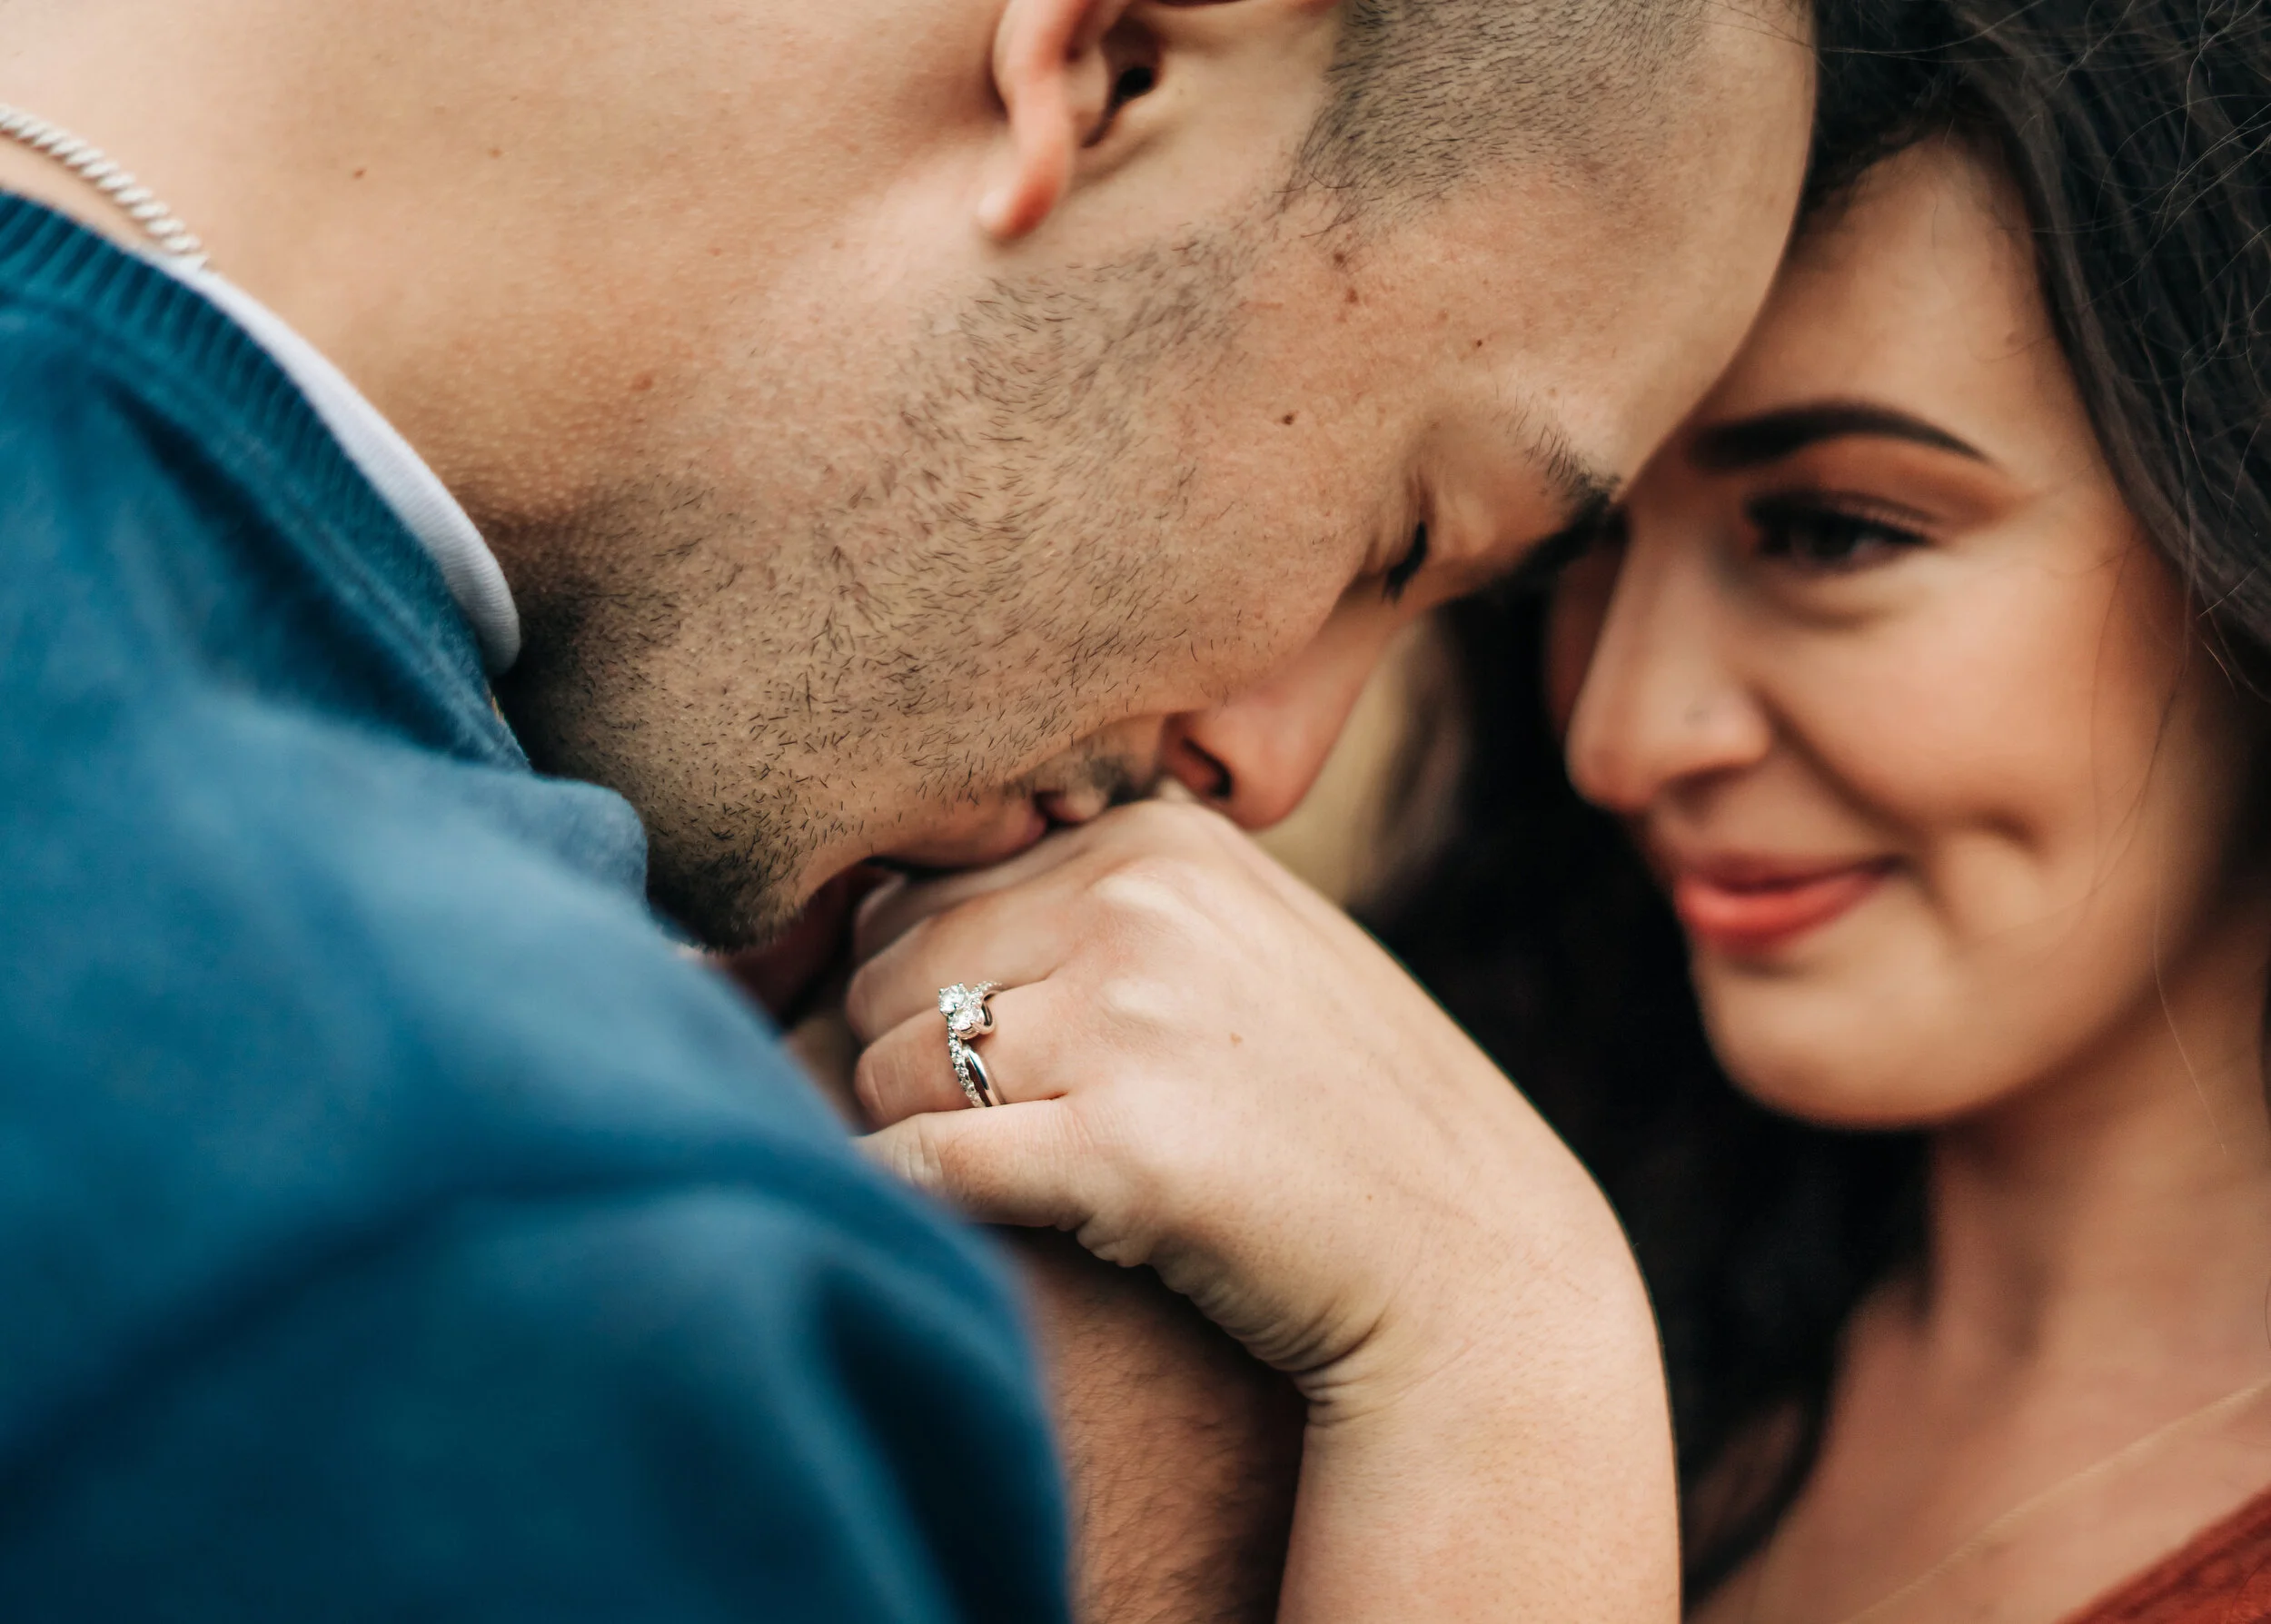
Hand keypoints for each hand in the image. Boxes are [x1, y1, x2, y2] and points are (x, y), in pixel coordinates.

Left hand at [848, 801, 1677, 1620]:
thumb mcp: (1236, 949)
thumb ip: (1096, 905)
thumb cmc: (1332, 1115)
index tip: (961, 1059)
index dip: (915, 986)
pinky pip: (918, 1162)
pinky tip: (923, 1230)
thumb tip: (884, 909)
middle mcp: (1139, 902)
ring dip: (905, 1136)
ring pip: (887, 1066)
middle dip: (900, 1059)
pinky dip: (892, 1199)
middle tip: (980, 1133)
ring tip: (1005, 1179)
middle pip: (889, 972)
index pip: (927, 888)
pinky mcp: (1123, 1148)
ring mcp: (1133, 1019)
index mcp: (1160, 840)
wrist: (1468, 1266)